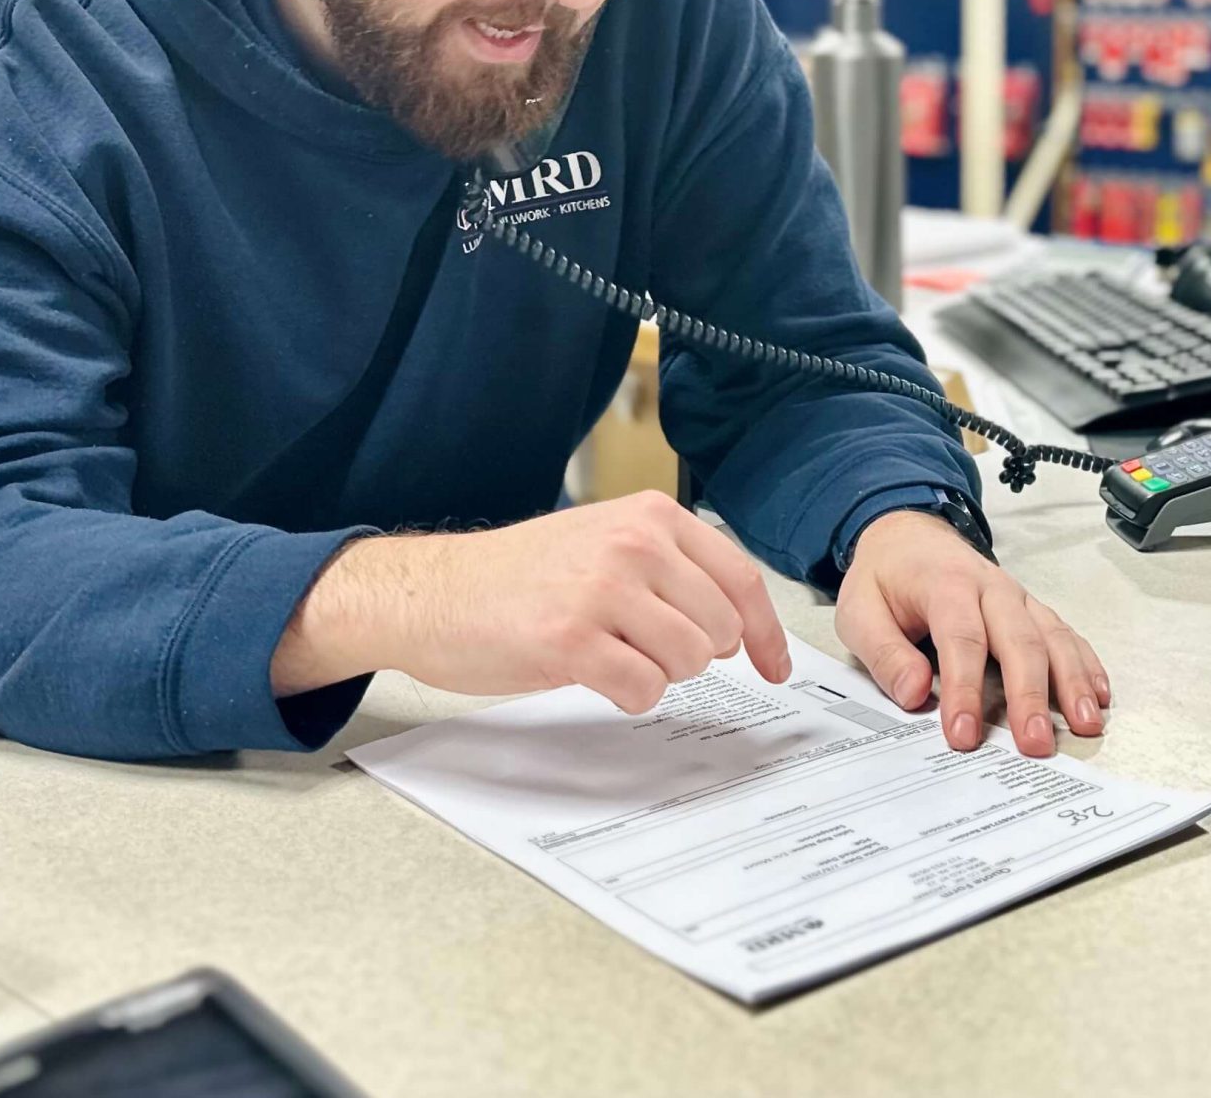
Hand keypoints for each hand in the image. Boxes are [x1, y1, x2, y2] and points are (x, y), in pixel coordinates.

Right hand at [273, 494, 791, 712]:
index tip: (775, 665)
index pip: (740, 578)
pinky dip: (630, 695)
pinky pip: (644, 688)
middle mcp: (633, 544)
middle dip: (696, 654)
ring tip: (612, 654)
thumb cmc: (521, 575)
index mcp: (650, 516)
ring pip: (689, 660)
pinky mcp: (571, 640)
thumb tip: (738, 625)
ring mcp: (602, 591)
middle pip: (721, 627)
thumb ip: (673, 568)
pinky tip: (596, 675)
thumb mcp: (605, 540)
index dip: (766, 633)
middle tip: (646, 650)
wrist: (436, 591)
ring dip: (659, 674)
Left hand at [834, 509, 1110, 758]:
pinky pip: (1066, 634)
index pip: (961, 639)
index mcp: (945, 584)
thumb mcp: (858, 610)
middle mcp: (990, 588)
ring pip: (1053, 636)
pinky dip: (1085, 664)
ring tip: (1085, 724)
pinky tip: (1098, 695)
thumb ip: (884, 652)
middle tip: (1036, 743)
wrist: (908, 535)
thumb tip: (913, 693)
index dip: (964, 690)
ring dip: (1072, 682)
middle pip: (1019, 641)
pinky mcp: (1031, 609)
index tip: (964, 734)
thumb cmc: (885, 578)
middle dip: (1030, 695)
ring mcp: (1017, 598)